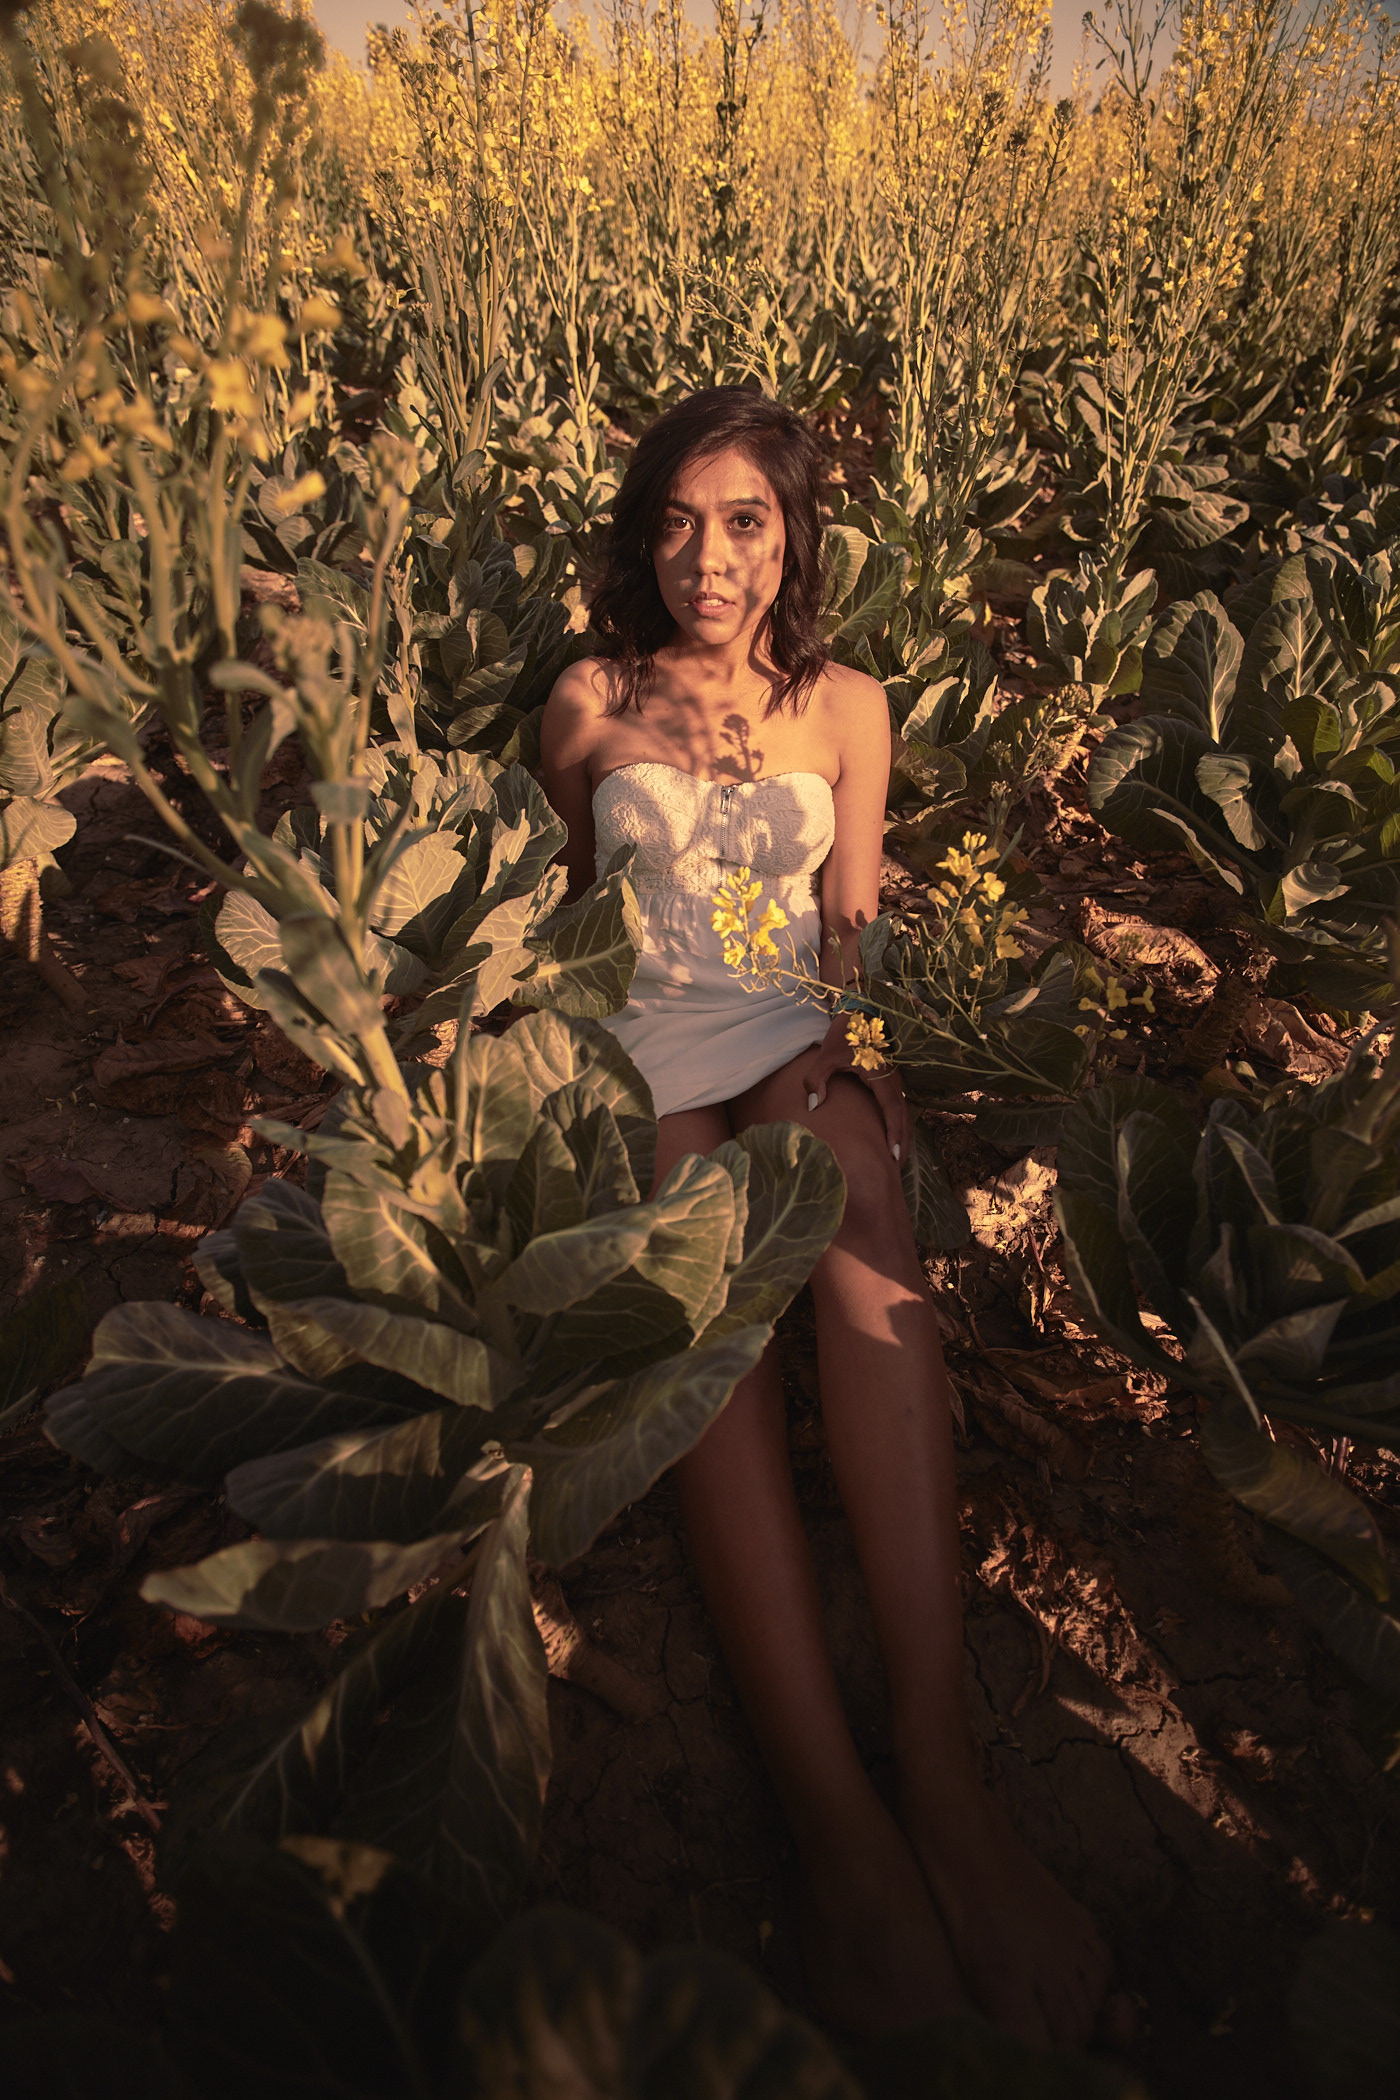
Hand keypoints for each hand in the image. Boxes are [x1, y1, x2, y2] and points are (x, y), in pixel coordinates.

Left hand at [798, 1013, 910, 1164]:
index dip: (894, 1135)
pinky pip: (899, 1107)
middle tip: (898, 1169)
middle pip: (904, 1118)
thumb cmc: (844, 1033)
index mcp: (880, 1076)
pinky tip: (895, 1138)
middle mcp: (893, 1081)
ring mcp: (895, 1080)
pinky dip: (900, 1124)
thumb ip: (817, 1080)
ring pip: (904, 1113)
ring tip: (899, 1160)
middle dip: (902, 1144)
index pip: (892, 1111)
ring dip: (903, 1135)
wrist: (861, 1011)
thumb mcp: (827, 1055)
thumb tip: (813, 1106)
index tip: (895, 1156)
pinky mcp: (892, 1080)